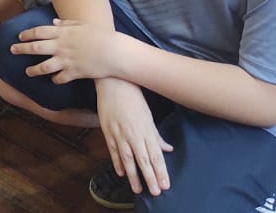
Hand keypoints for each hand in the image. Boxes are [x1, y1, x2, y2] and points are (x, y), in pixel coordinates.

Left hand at [10, 18, 118, 82]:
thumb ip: (67, 23)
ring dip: (34, 69)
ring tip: (27, 72)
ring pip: (44, 66)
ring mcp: (66, 60)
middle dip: (22, 49)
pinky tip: (53, 80)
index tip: (19, 36)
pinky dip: (56, 79)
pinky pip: (60, 78)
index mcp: (63, 33)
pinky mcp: (73, 72)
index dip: (28, 34)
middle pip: (36, 47)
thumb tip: (54, 21)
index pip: (39, 31)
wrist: (113, 51)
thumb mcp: (82, 25)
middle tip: (12, 50)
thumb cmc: (100, 35)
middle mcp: (61, 46)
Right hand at [96, 79, 171, 198]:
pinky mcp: (107, 131)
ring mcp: (119, 133)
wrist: (113, 83)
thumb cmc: (133, 97)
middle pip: (144, 160)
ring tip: (138, 189)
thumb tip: (168, 149)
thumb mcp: (148, 115)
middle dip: (150, 178)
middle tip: (155, 192)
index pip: (156, 155)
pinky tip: (121, 173)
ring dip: (133, 176)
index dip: (161, 171)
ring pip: (128, 159)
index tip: (165, 185)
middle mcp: (134, 134)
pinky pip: (113, 150)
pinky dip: (117, 162)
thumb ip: (156, 134)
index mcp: (146, 130)